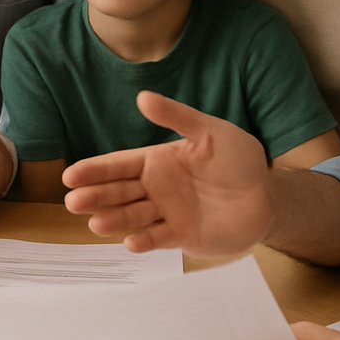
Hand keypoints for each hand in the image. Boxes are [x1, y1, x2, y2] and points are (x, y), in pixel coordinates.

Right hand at [62, 91, 272, 256]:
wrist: (268, 196)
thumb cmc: (240, 160)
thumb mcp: (210, 131)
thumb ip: (177, 117)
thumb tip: (142, 97)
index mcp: (157, 161)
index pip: (118, 164)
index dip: (95, 170)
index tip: (71, 175)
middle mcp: (156, 188)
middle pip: (118, 192)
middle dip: (95, 196)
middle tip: (73, 201)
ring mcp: (167, 213)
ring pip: (133, 216)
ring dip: (114, 220)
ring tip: (95, 224)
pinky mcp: (182, 236)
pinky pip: (158, 238)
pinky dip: (143, 241)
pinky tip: (131, 243)